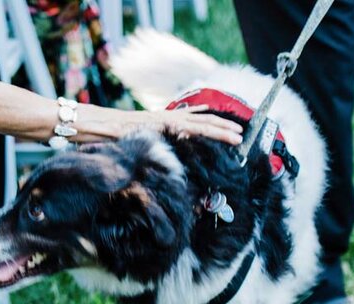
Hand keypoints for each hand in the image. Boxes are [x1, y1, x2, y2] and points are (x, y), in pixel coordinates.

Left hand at [127, 105, 243, 144]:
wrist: (112, 124)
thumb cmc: (124, 134)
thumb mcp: (143, 140)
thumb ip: (160, 141)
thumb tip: (174, 138)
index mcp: (172, 124)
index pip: (203, 129)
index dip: (221, 135)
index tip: (236, 139)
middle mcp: (175, 117)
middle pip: (206, 122)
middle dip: (225, 129)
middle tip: (241, 136)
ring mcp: (171, 116)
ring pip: (200, 117)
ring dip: (217, 122)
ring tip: (232, 127)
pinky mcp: (166, 116)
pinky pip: (187, 114)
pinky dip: (199, 112)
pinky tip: (206, 111)